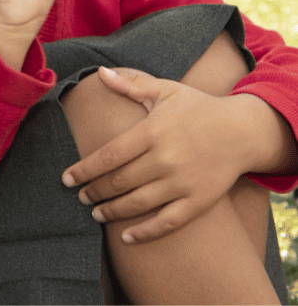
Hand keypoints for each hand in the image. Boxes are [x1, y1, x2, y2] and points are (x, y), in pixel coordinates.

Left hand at [61, 66, 253, 242]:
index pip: (109, 156)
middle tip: (80, 196)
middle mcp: (166, 159)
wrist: (244, 131)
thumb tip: (99, 72)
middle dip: (94, 191)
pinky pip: (168, 222)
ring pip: (138, 203)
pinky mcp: (200, 201)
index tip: (66, 179)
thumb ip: (131, 84)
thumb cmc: (198, 108)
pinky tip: (126, 237)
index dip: (84, 170)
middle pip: (119, 182)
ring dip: (112, 211)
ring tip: (95, 213)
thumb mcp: (165, 90)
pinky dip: (145, 232)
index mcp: (152, 132)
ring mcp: (183, 182)